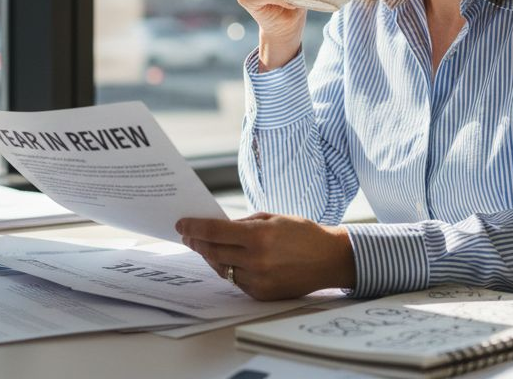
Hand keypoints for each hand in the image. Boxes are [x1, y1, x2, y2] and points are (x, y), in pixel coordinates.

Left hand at [175, 212, 355, 299]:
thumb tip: (218, 228)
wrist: (330, 260)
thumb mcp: (273, 219)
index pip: (215, 232)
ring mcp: (259, 280)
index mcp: (259, 236)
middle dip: (197, 242)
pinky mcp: (262, 294)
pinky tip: (227, 260)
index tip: (182, 224)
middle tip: (188, 235)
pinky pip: (237, 281)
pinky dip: (230, 269)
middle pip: (213, 252)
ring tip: (204, 247)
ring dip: (210, 257)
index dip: (194, 227)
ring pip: (222, 268)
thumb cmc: (303, 233)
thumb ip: (244, 224)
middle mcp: (256, 260)